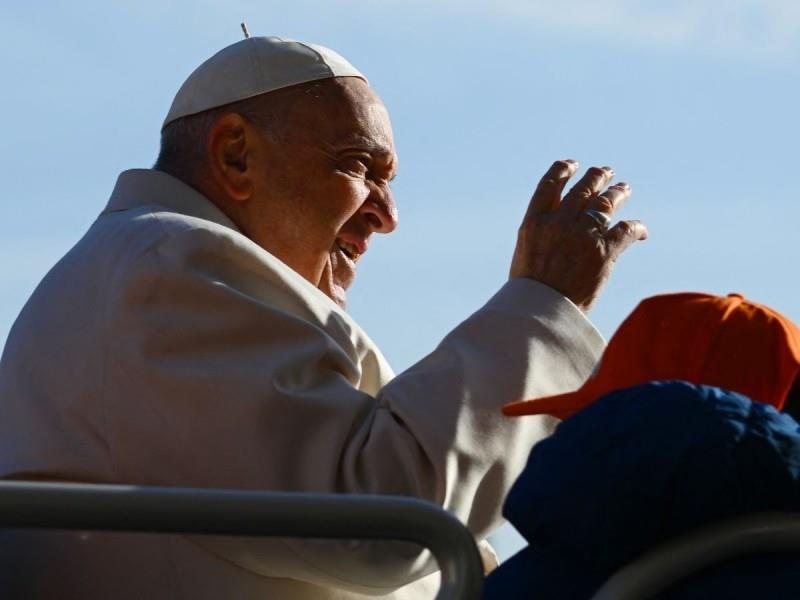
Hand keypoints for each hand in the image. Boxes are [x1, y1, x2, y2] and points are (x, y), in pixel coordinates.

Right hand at [509, 160, 646, 311]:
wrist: (540, 315)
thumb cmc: (528, 293)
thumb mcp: (525, 255)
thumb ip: (541, 234)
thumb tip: (558, 222)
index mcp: (534, 223)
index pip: (550, 185)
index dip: (562, 170)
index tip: (572, 164)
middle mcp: (559, 224)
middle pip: (582, 190)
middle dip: (596, 177)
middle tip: (605, 172)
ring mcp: (582, 236)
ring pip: (605, 203)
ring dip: (617, 192)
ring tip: (623, 188)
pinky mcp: (604, 253)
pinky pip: (626, 230)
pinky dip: (635, 227)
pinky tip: (640, 230)